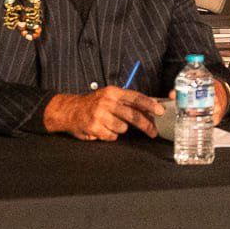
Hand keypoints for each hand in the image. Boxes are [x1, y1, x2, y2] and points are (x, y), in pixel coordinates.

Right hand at [43, 86, 161, 139]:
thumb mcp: (110, 97)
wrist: (69, 111)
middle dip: (146, 125)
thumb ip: (128, 102)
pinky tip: (102, 129)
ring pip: (123, 128)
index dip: (150, 105)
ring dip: (119, 129)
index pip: (136, 98)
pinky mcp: (94, 128)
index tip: (160, 111)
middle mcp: (106, 102)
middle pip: (133, 115)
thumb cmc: (93, 104)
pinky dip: (109, 135)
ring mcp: (100, 115)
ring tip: (110, 123)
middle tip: (153, 131)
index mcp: (112, 92)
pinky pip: (112, 136)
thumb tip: (149, 110)